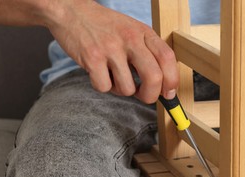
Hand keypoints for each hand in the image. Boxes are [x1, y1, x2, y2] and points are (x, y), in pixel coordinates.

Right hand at [48, 0, 178, 102]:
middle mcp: (130, 39)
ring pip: (128, 88)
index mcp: (144, 32)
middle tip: (143, 95)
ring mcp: (111, 48)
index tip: (168, 94)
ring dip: (121, 90)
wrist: (72, 11)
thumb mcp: (133, 32)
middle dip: (151, 95)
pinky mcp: (92, 58)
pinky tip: (99, 73)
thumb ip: (148, 53)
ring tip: (114, 77)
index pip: (168, 58)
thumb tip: (162, 86)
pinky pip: (104, 88)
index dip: (172, 80)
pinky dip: (103, 86)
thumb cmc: (105, 27)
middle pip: (153, 77)